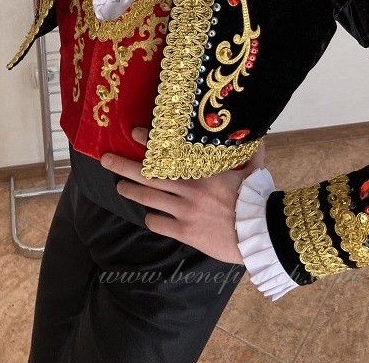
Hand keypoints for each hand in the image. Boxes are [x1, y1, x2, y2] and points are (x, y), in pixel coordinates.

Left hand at [100, 127, 265, 263]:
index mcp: (203, 171)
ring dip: (131, 190)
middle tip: (106, 159)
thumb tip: (258, 136)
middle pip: (148, 175)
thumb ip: (252, 153)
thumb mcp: (255, 172)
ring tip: (119, 186)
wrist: (262, 234)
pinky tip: (149, 215)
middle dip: (123, 166)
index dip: (149, 141)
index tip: (132, 132)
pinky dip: (151, 218)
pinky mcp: (185, 232)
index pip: (169, 152)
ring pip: (148, 198)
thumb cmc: (259, 201)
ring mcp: (185, 211)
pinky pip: (158, 223)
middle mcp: (189, 189)